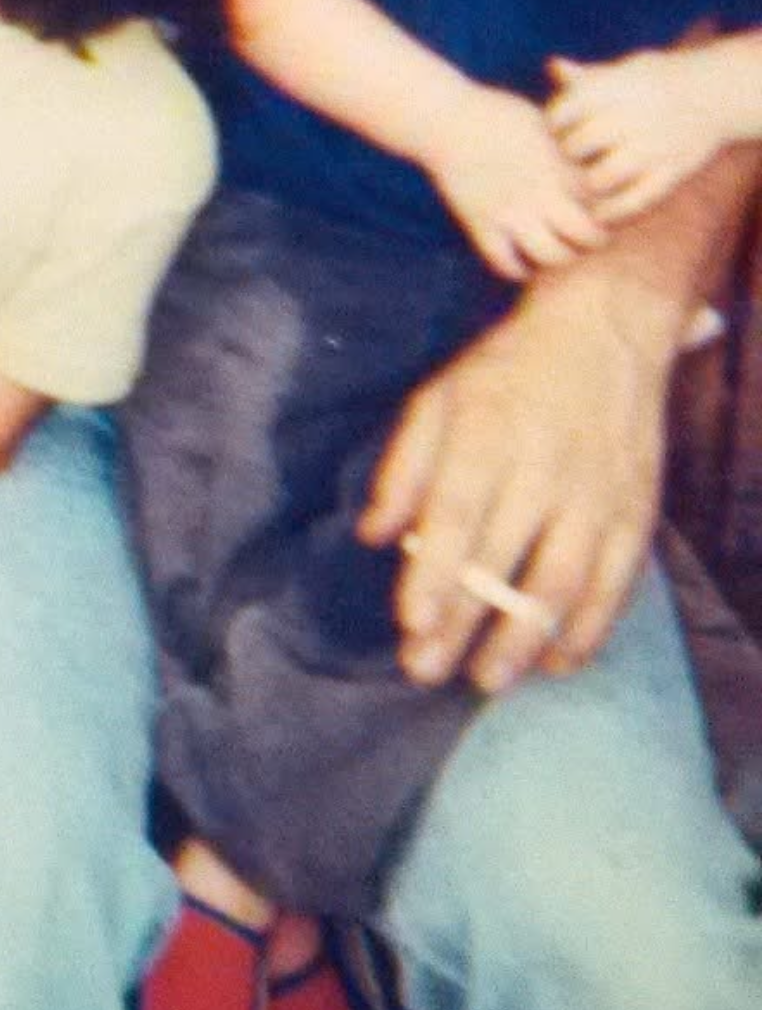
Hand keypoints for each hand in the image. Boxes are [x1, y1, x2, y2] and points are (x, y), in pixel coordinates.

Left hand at [356, 264, 669, 691]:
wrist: (606, 329)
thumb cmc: (508, 369)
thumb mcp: (441, 395)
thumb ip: (405, 466)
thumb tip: (373, 535)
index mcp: (488, 430)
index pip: (459, 513)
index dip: (437, 573)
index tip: (412, 623)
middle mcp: (545, 465)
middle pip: (503, 559)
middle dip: (462, 623)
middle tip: (425, 670)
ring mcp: (596, 493)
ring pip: (561, 581)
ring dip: (523, 639)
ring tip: (486, 680)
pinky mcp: (635, 512)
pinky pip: (615, 584)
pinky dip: (587, 629)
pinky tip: (555, 661)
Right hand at [425, 83, 605, 278]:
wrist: (447, 119)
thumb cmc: (496, 112)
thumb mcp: (543, 119)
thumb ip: (568, 145)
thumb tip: (590, 159)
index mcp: (559, 166)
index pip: (603, 202)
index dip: (610, 209)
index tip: (604, 209)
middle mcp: (541, 193)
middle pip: (586, 235)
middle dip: (593, 240)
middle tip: (588, 237)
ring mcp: (512, 212)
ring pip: (550, 255)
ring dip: (559, 258)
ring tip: (557, 251)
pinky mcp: (482, 224)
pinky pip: (505, 263)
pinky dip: (517, 269)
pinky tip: (522, 262)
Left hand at [547, 51, 727, 220]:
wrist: (717, 93)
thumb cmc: (658, 80)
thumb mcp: (626, 70)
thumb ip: (589, 76)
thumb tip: (554, 67)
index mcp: (616, 87)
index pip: (562, 111)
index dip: (553, 123)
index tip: (559, 128)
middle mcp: (632, 116)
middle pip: (577, 145)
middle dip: (567, 154)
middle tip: (571, 158)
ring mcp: (653, 147)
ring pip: (601, 178)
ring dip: (586, 184)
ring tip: (587, 182)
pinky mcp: (672, 173)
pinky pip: (634, 202)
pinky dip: (612, 212)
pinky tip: (601, 211)